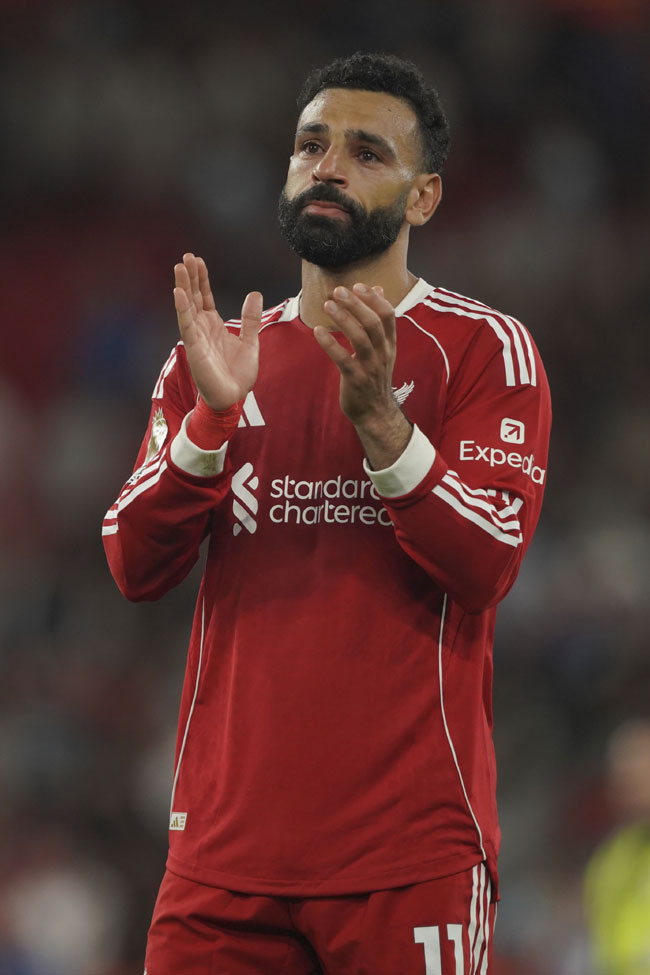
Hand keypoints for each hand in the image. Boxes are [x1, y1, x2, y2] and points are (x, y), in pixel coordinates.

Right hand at [174, 253, 261, 410]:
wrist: (234, 398)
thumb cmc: (238, 374)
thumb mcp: (250, 341)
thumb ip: (250, 319)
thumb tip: (254, 294)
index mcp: (213, 326)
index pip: (204, 296)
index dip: (202, 279)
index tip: (198, 260)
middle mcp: (202, 329)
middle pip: (194, 297)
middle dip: (190, 277)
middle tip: (186, 256)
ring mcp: (196, 337)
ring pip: (187, 306)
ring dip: (183, 286)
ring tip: (179, 267)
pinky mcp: (194, 348)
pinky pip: (186, 324)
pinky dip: (182, 308)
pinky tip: (178, 292)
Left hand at [314, 283, 411, 468]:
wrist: (375, 412)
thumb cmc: (374, 377)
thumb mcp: (382, 349)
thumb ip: (379, 321)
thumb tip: (379, 289)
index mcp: (389, 344)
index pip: (388, 315)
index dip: (374, 298)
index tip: (358, 286)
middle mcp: (382, 353)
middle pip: (373, 323)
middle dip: (356, 304)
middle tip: (338, 290)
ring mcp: (370, 367)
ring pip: (360, 338)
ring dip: (343, 319)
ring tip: (327, 305)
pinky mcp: (355, 379)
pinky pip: (342, 358)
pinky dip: (330, 344)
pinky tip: (317, 332)